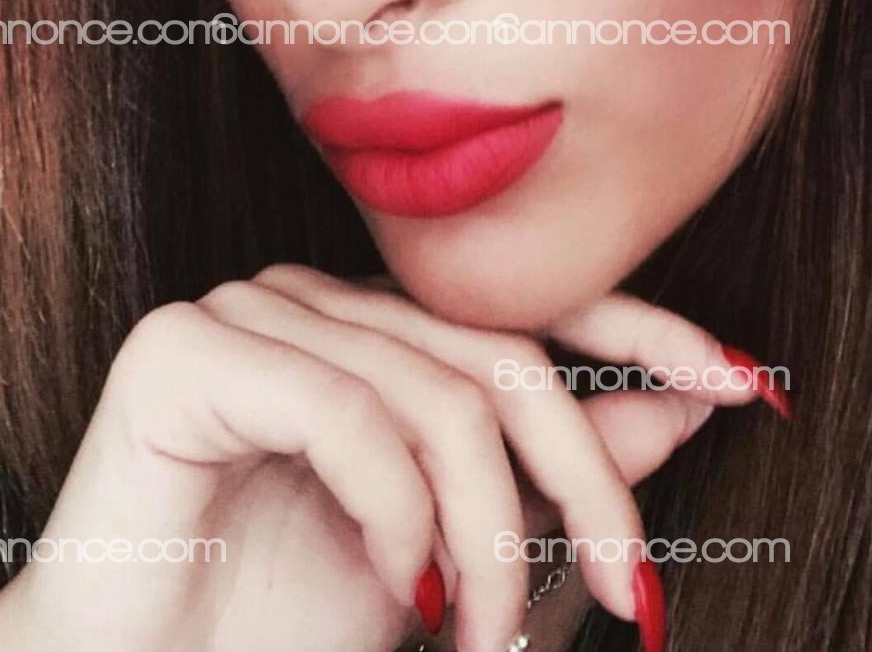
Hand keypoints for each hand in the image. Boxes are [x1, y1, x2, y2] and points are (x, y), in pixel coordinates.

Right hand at [0, 265, 772, 651]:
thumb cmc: (279, 618)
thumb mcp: (449, 548)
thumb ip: (549, 472)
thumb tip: (678, 407)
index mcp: (369, 328)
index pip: (517, 300)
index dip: (635, 328)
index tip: (734, 379)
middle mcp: (312, 298)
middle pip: (495, 355)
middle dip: (580, 483)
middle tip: (624, 594)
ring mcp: (246, 311)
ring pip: (430, 393)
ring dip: (486, 536)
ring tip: (478, 632)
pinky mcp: (183, 349)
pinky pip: (341, 411)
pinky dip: (394, 513)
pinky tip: (396, 583)